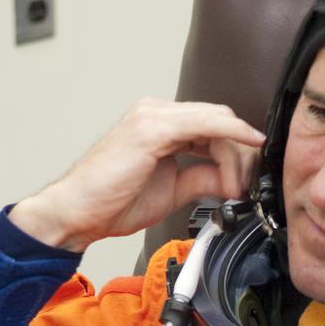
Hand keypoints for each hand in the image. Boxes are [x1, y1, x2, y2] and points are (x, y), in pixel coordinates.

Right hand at [9, 98, 265, 251]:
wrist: (77, 212)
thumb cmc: (112, 202)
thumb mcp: (172, 191)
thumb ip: (202, 179)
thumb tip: (231, 182)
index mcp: (160, 125)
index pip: (213, 127)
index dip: (237, 152)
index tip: (247, 179)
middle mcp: (156, 113)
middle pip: (220, 120)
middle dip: (242, 153)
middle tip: (246, 186)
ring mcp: (153, 117)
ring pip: (217, 120)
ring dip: (237, 154)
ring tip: (235, 188)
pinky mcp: (152, 128)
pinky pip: (204, 123)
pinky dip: (231, 134)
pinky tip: (247, 147)